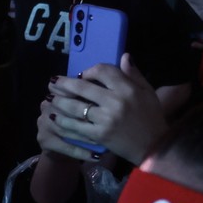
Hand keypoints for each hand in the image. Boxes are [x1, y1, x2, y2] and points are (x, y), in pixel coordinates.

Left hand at [41, 54, 165, 164]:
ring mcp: (105, 120)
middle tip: (52, 82)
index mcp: (127, 89)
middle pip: (82, 88)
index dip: (88, 71)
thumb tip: (124, 56)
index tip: (82, 75)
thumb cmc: (151, 117)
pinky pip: (76, 127)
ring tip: (50, 99)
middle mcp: (115, 102)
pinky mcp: (99, 135)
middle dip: (64, 84)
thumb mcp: (148, 92)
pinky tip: (55, 117)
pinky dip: (63, 122)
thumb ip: (134, 74)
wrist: (153, 146)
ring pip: (75, 107)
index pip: (102, 71)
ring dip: (59, 102)